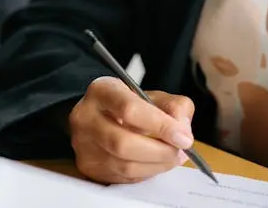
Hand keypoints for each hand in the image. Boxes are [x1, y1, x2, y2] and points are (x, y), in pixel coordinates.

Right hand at [69, 76, 195, 183]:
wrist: (99, 116)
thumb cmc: (128, 105)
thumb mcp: (152, 96)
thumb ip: (174, 107)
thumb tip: (182, 131)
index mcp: (102, 91)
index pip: (130, 109)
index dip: (160, 126)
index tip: (183, 137)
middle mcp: (86, 117)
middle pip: (123, 143)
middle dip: (160, 151)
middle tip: (180, 151)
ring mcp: (84, 145)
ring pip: (125, 165)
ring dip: (156, 165)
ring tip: (172, 157)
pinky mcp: (88, 166)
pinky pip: (123, 177)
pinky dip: (146, 172)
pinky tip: (155, 163)